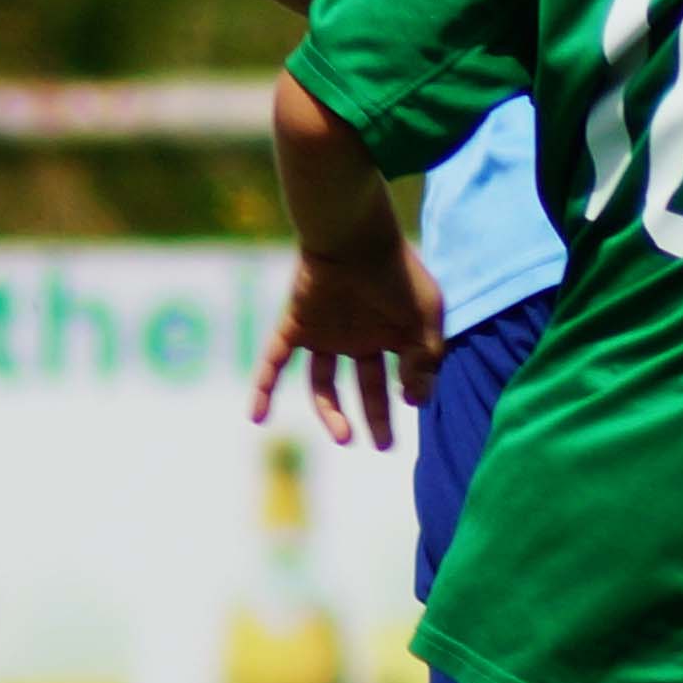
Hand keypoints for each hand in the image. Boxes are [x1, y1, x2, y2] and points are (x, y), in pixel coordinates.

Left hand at [252, 240, 443, 450]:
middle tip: (384, 445)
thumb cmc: (396, 274)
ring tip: (345, 438)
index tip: (412, 402)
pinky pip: (274, 360)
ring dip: (330, 412)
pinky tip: (256, 417)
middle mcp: (357, 333)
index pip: (400, 372)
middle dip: (375, 416)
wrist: (353, 237)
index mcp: (391, 330)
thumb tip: (415, 402)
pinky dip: (263, 387)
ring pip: (322, 382)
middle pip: (364, 384)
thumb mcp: (426, 319)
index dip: (409, 391)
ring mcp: (324, 331)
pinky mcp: (295, 325)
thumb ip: (426, 362)